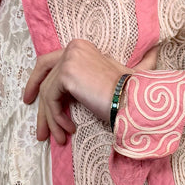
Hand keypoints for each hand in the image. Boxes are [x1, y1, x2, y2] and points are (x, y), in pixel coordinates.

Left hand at [23, 39, 158, 144]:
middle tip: (39, 128)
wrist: (135, 99)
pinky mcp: (66, 75)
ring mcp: (69, 60)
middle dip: (38, 104)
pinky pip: (51, 100)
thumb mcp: (117, 75)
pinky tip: (68, 130)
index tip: (33, 100)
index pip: (50, 63)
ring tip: (58, 138)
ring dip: (51, 119)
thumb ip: (109, 68)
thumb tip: (151, 52)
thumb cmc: (129, 92)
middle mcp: (73, 48)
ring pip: (47, 93)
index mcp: (81, 47)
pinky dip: (56, 118)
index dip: (38, 81)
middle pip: (45, 77)